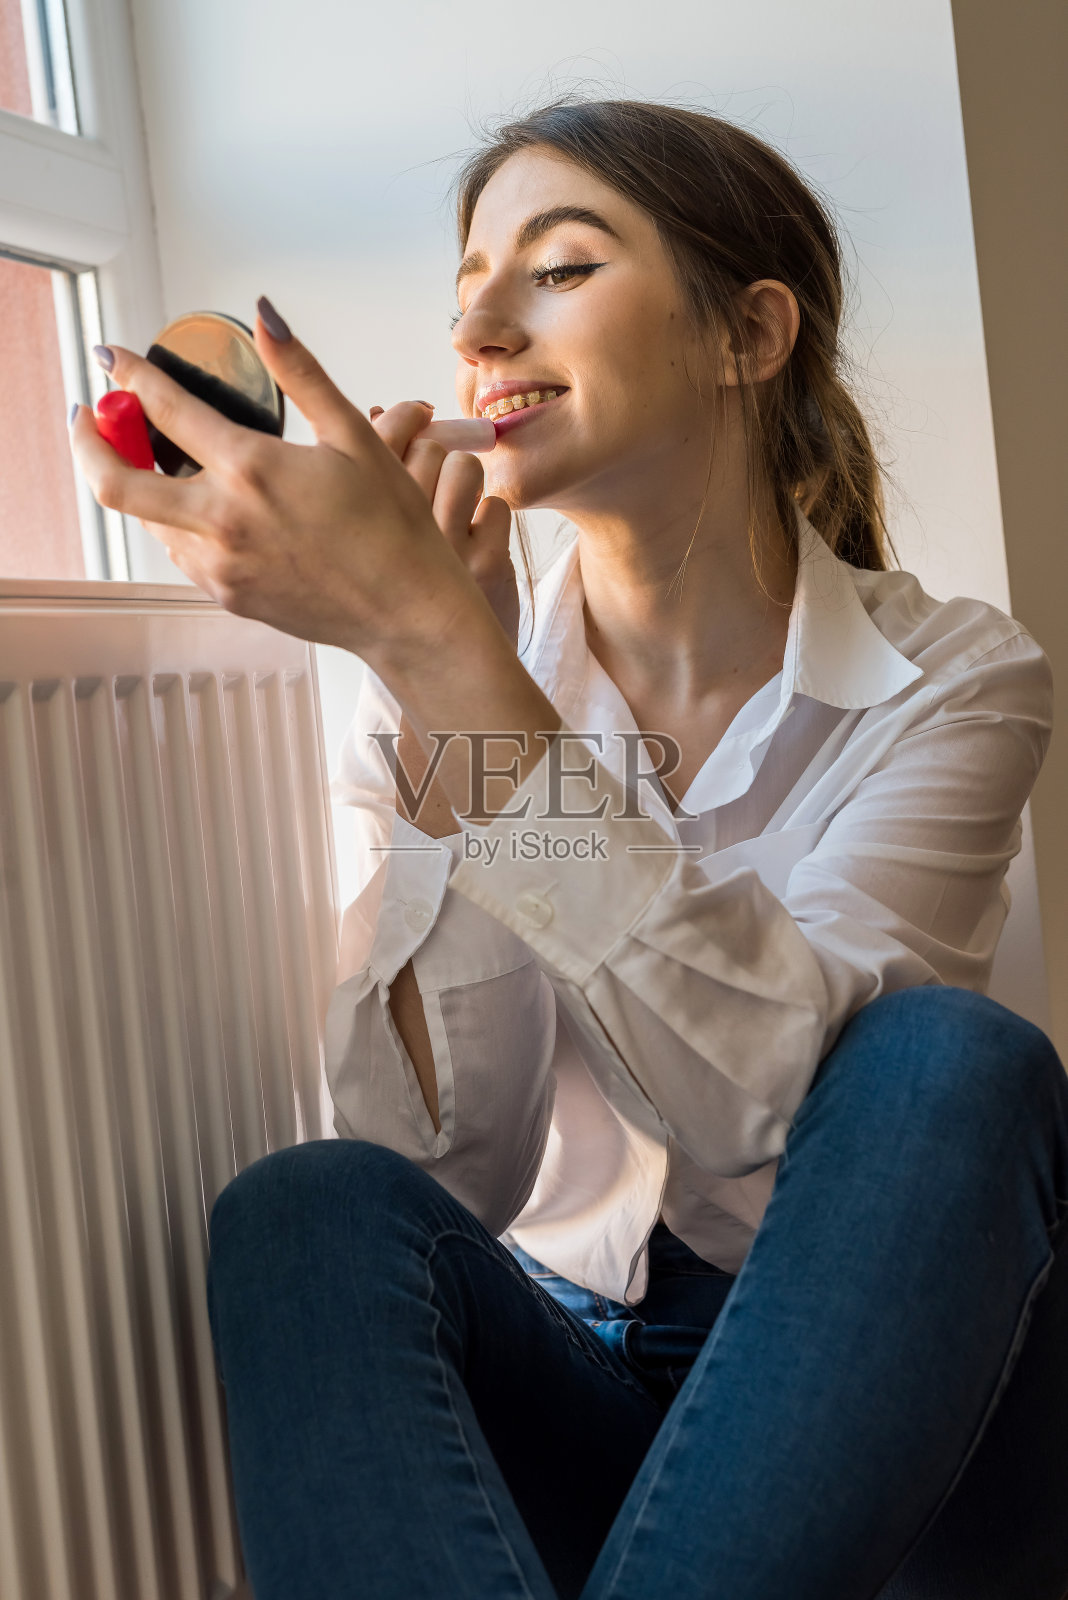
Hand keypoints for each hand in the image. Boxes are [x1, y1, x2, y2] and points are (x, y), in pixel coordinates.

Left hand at [67, 310, 493, 675]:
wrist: (408, 612)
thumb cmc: (394, 529)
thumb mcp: (355, 436)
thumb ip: (301, 372)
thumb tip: (265, 315)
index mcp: (253, 470)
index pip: (164, 409)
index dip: (131, 376)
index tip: (115, 360)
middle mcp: (224, 521)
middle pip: (116, 482)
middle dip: (90, 443)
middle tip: (90, 418)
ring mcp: (221, 565)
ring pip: (148, 522)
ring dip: (146, 486)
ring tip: (165, 463)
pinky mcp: (228, 595)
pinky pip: (182, 555)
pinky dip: (179, 525)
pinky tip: (210, 511)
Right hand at [370, 402, 518, 648]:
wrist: (438, 668)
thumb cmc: (398, 596)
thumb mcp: (368, 539)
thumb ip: (369, 477)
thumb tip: (377, 409)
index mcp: (356, 524)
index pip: (377, 438)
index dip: (401, 418)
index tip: (414, 417)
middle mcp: (394, 536)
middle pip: (426, 448)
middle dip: (435, 453)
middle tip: (436, 477)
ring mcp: (443, 550)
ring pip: (464, 468)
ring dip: (466, 483)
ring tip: (457, 512)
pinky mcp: (487, 563)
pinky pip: (496, 505)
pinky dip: (490, 520)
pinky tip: (475, 546)